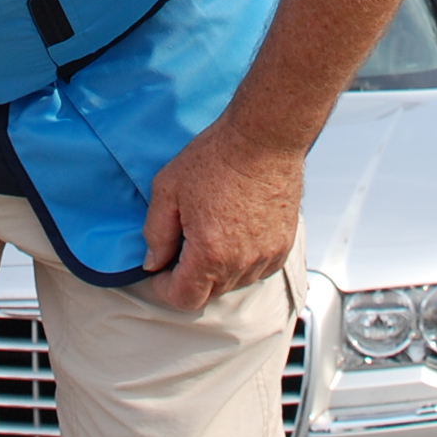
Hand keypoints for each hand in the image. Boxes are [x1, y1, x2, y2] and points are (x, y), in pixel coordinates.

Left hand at [140, 117, 304, 310]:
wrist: (264, 138)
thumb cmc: (217, 157)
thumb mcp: (168, 189)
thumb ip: (156, 233)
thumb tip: (153, 262)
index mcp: (210, 252)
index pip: (184, 298)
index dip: (165, 287)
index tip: (161, 268)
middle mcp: (241, 262)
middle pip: (209, 294)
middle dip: (190, 277)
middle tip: (183, 244)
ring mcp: (266, 256)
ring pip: (234, 283)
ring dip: (217, 269)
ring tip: (211, 232)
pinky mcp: (284, 246)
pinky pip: (257, 270)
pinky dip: (242, 260)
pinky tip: (234, 231)